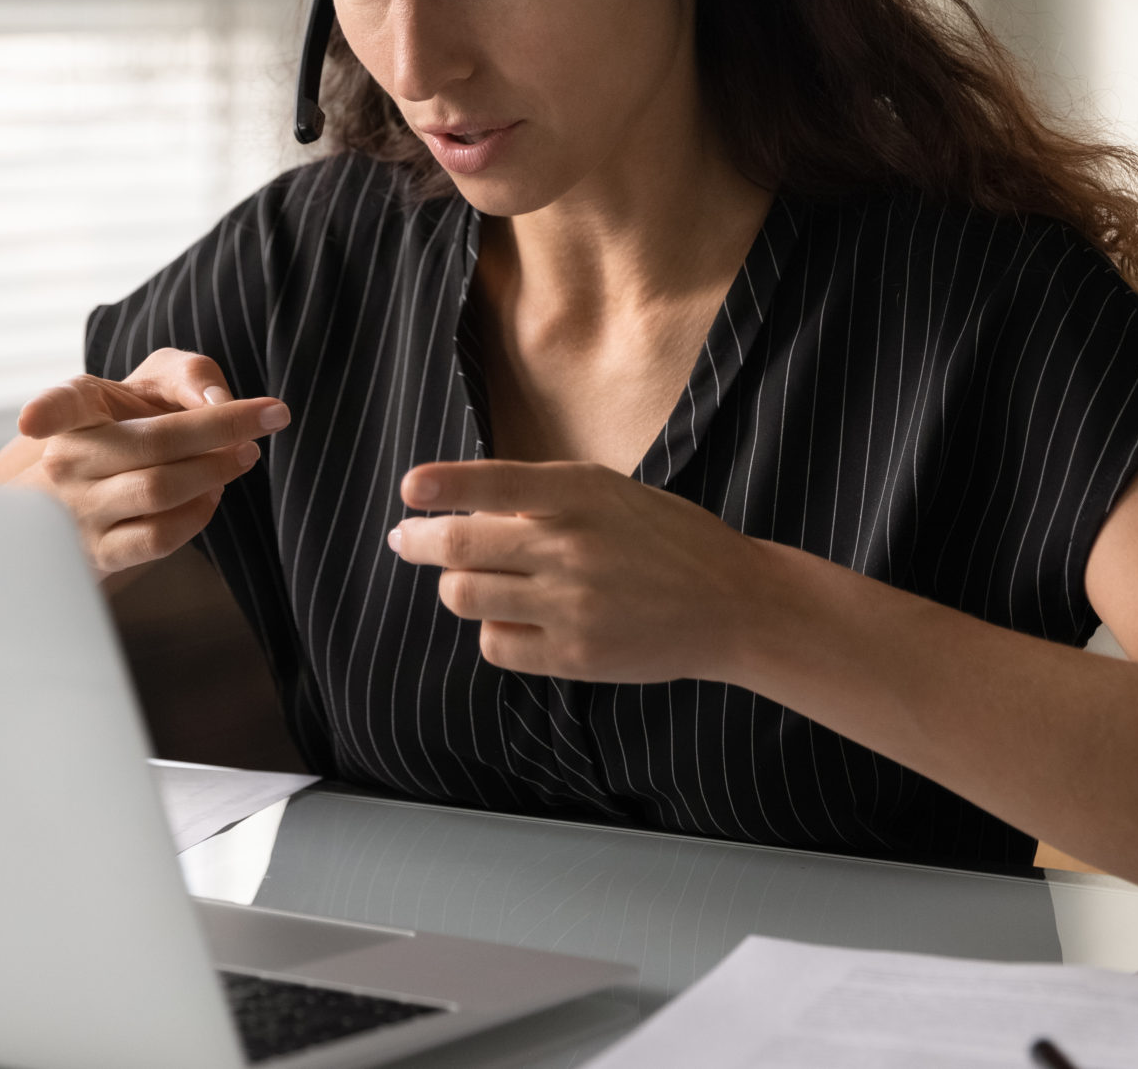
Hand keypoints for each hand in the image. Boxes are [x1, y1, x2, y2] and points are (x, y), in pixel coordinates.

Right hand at [8, 349, 287, 576]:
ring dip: (218, 469)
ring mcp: (79, 511)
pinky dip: (199, 513)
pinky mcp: (100, 552)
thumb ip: (190, 373)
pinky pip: (160, 536)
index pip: (57, 405)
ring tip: (244, 454)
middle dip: (224, 427)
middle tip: (269, 417)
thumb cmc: (134, 424)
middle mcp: (68, 460)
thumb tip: (216, 402)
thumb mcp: (154, 381)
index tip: (31, 422)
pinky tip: (212, 493)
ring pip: (161, 489)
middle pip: (156, 441)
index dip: (44, 412)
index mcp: (76, 410)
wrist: (98, 490)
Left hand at [385, 460, 776, 681]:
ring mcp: (571, 605)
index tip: (410, 489)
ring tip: (471, 578)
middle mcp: (572, 547)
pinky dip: (491, 627)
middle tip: (406, 538)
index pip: (496, 483)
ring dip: (456, 585)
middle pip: (461, 547)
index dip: (446, 485)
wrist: (731, 604)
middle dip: (420, 541)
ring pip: (466, 596)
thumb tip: (465, 510)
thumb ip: (544, 498)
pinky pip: (495, 643)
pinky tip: (512, 616)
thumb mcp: (610, 493)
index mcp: (582, 493)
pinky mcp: (573, 656)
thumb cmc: (665, 539)